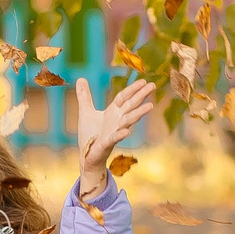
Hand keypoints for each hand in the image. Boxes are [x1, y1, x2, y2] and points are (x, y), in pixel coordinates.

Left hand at [76, 78, 156, 196]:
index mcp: (113, 112)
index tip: (143, 80)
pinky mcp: (107, 143)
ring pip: (128, 120)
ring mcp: (114, 131)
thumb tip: (81, 78)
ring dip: (139, 113)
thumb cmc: (90, 134)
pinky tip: (127, 131)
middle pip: (131, 105)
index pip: (124, 97)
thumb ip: (84, 96)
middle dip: (141, 95)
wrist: (87, 154)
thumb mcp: (85, 111)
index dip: (132, 88)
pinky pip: (115, 138)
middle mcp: (117, 120)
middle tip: (153, 85)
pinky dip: (121, 134)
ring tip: (150, 106)